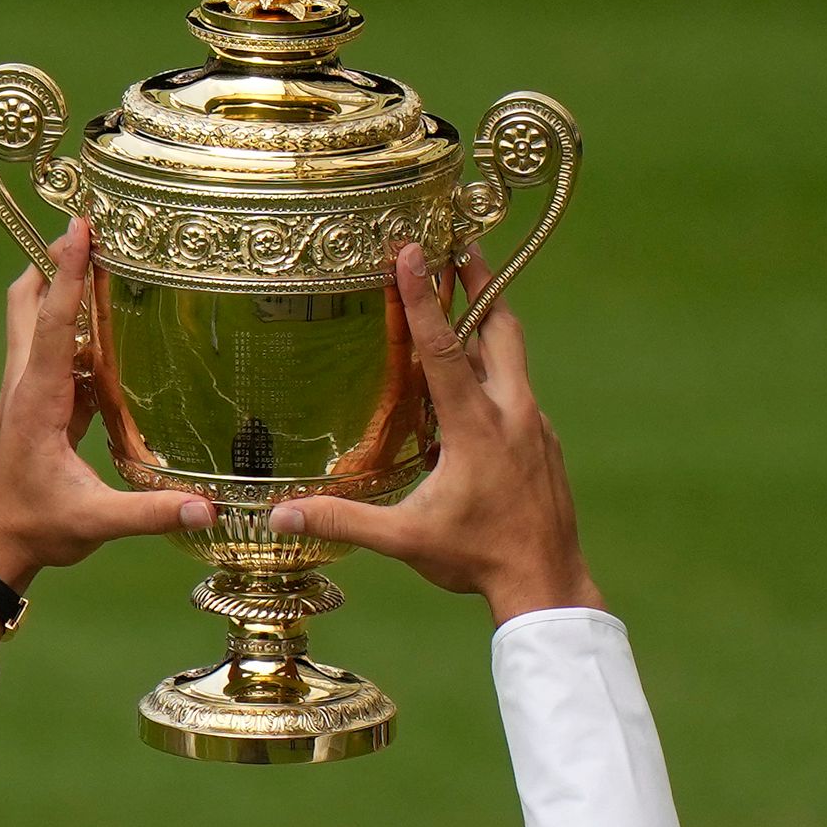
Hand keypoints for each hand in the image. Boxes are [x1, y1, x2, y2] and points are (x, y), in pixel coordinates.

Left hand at [0, 220, 211, 628]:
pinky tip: (114, 320)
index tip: (81, 224)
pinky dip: (76, 325)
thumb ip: (149, 514)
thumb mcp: (94, 524)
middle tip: (90, 223)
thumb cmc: (35, 531)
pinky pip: (55, 350)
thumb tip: (208, 509)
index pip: (52, 321)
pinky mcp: (39, 405)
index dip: (68, 272)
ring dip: (61, 287)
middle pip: (26, 301)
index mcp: (36, 401)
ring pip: (34, 321)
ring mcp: (28, 392)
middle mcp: (25, 385)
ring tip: (106, 254)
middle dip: (51, 259)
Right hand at [269, 243, 598, 625]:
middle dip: (479, 283)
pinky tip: (474, 382)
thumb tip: (279, 515)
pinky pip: (517, 391)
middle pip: (499, 328)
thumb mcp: (403, 540)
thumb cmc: (475, 559)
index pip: (443, 349)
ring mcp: (534, 425)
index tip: (413, 251)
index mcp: (476, 428)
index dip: (424, 298)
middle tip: (459, 244)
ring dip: (489, 320)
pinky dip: (495, 369)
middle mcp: (513, 413)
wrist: (547, 582)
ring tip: (467, 293)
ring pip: (513, 357)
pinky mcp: (544, 442)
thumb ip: (342, 521)